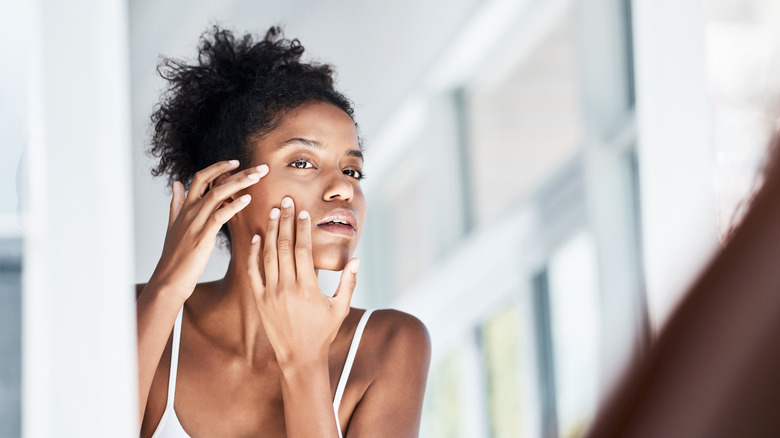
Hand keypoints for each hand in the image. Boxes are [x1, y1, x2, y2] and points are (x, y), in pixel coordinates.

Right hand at [148, 160, 267, 300]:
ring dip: (240, 183)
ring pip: (218, 194)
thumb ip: (176, 204)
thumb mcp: (173, 226)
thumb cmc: (174, 256)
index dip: (218, 167)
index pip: (201, 177)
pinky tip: (248, 200)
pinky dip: (234, 206)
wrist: (168, 280)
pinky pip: (219, 216)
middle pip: (213, 182)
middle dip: (238, 172)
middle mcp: (190, 211)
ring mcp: (195, 223)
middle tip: (260, 167)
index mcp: (185, 208)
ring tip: (258, 177)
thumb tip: (176, 183)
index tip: (236, 162)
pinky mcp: (202, 237)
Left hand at [247, 196, 358, 366]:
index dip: (301, 228)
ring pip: (267, 254)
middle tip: (285, 201)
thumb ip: (349, 283)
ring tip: (272, 211)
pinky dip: (253, 252)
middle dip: (284, 220)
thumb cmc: (323, 332)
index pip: (302, 249)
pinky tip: (256, 237)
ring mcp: (270, 293)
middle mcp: (287, 287)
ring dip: (269, 230)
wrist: (299, 357)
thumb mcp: (340, 308)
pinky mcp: (259, 299)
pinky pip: (253, 271)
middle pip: (283, 245)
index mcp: (307, 287)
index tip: (302, 211)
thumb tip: (356, 260)